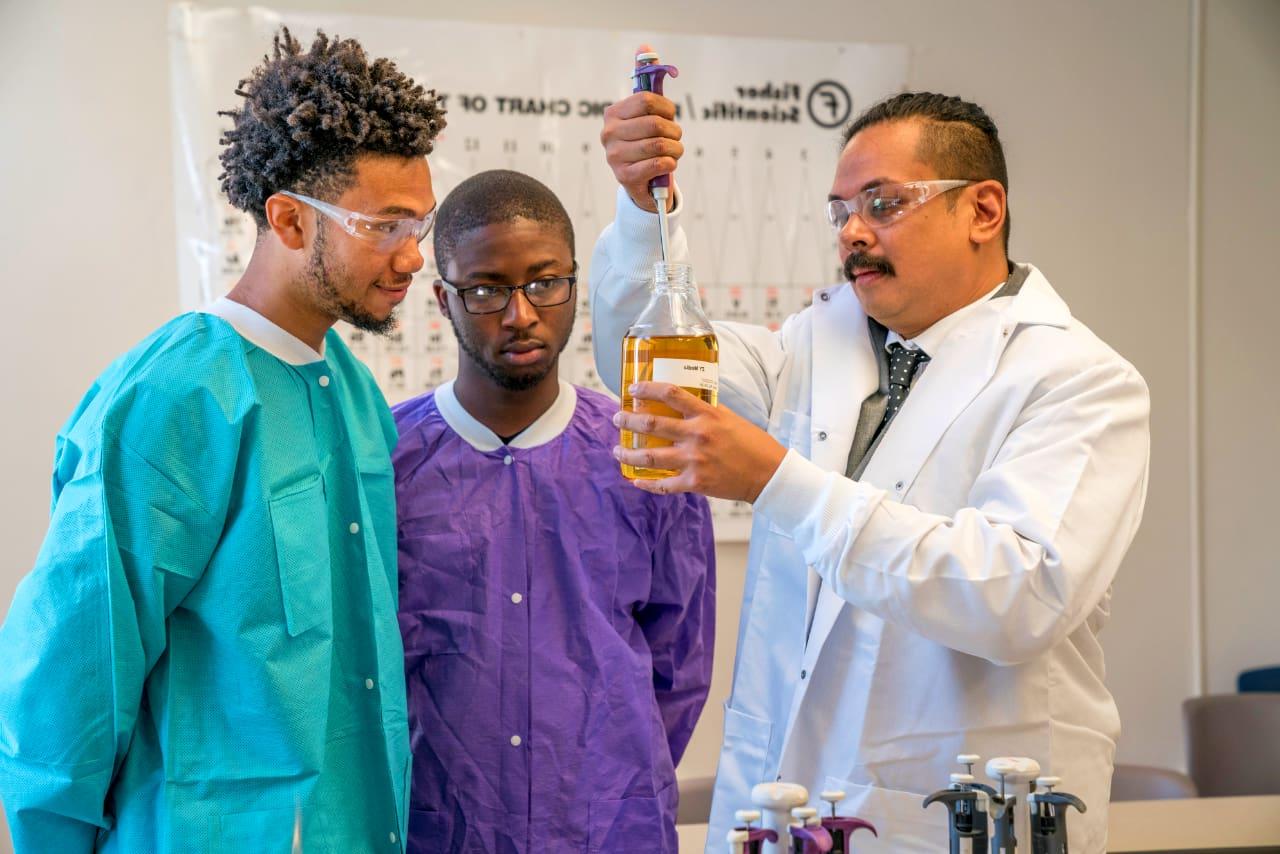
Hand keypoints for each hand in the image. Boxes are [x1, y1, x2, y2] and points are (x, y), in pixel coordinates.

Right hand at [600, 44, 683, 211]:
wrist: (642, 182)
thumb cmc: (646, 141)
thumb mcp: (646, 112)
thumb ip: (646, 79)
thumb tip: (645, 47)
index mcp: (614, 113)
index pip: (647, 101)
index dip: (667, 108)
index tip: (670, 115)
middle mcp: (609, 134)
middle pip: (655, 124)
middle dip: (674, 132)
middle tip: (675, 138)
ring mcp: (614, 157)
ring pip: (660, 145)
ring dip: (676, 149)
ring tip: (674, 152)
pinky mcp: (625, 178)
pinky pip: (658, 164)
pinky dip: (670, 164)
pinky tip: (667, 165)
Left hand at [612, 382, 787, 501]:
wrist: (767, 474)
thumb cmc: (752, 444)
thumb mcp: (730, 418)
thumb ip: (706, 411)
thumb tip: (684, 403)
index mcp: (706, 415)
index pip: (671, 393)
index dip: (647, 389)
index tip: (633, 389)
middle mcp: (697, 435)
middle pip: (651, 424)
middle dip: (628, 421)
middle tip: (618, 418)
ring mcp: (694, 460)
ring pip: (649, 457)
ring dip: (628, 454)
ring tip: (617, 451)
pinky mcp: (695, 482)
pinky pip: (663, 485)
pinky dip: (647, 484)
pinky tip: (636, 481)